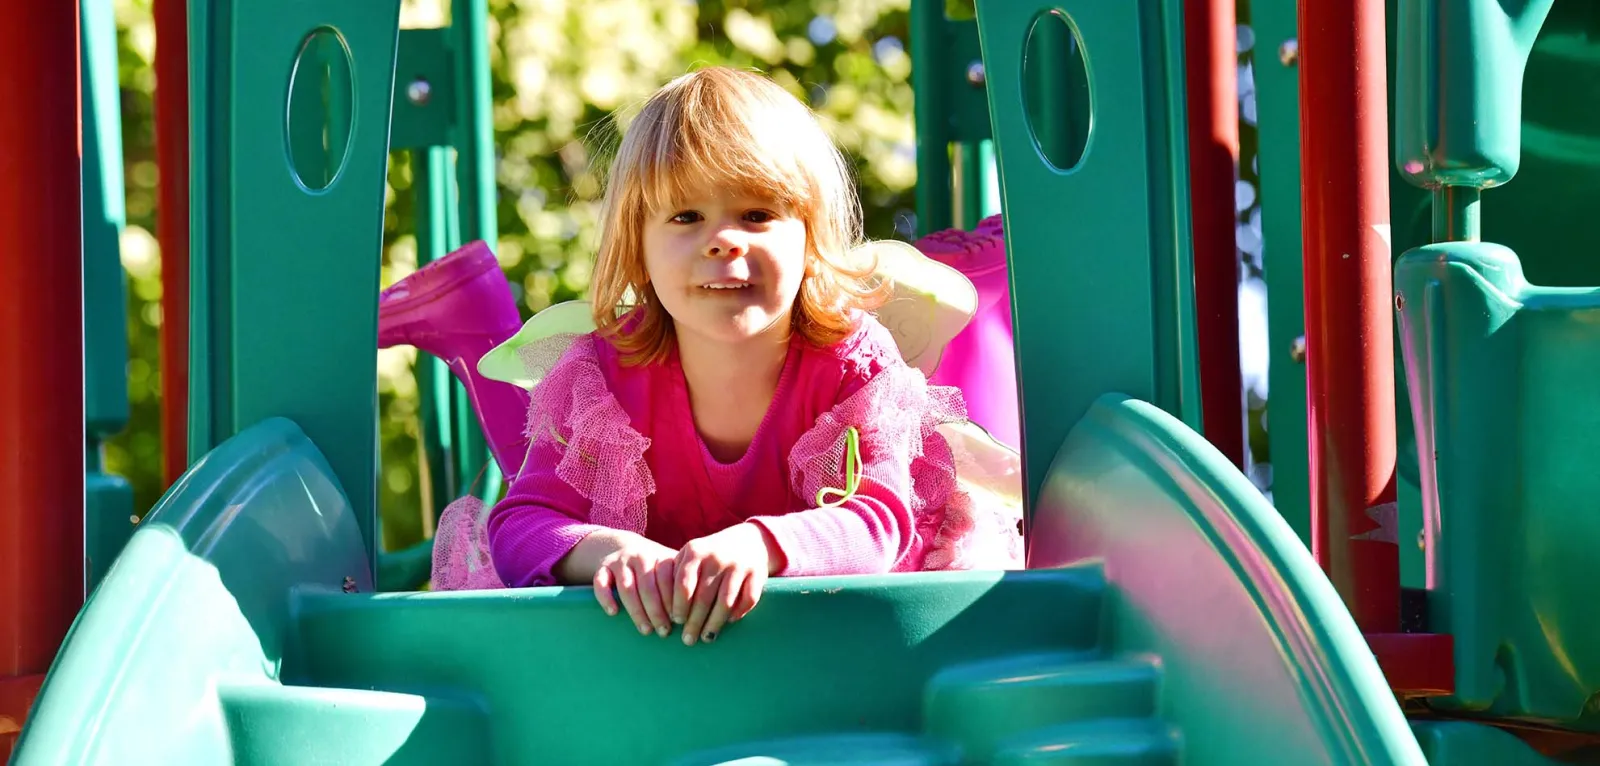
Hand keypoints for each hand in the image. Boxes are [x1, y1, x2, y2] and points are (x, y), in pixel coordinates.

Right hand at [581, 531, 678, 636]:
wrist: (625, 547)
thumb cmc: (655, 568)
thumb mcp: (670, 568)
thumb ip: (684, 583)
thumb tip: (703, 611)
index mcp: (660, 557)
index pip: (668, 578)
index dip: (673, 600)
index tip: (680, 620)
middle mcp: (640, 556)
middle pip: (648, 586)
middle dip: (657, 611)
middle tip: (663, 631)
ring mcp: (620, 562)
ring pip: (626, 587)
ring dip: (637, 610)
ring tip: (646, 629)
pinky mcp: (603, 567)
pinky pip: (601, 582)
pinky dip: (606, 597)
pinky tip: (614, 612)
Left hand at [671, 523, 779, 645]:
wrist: (749, 540)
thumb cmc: (710, 555)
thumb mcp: (691, 556)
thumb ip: (675, 574)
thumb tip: (662, 609)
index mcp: (696, 552)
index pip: (683, 584)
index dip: (678, 606)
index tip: (676, 622)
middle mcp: (717, 558)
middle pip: (703, 598)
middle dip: (694, 623)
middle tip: (688, 640)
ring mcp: (739, 566)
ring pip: (725, 603)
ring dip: (714, 624)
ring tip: (706, 638)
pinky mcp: (758, 574)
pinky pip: (748, 600)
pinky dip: (738, 613)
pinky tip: (730, 622)